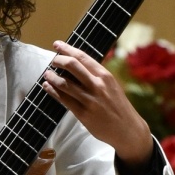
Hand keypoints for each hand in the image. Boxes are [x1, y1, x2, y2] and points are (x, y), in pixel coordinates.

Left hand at [42, 40, 152, 164]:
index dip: (67, 49)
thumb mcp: (112, 86)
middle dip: (58, 60)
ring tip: (47, 74)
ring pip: (65, 83)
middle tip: (52, 60)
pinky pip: (64, 99)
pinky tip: (47, 87)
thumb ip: (97, 76)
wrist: (127, 129)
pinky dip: (53, 91)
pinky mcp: (83, 114)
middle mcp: (97, 85)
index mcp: (105, 76)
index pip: (83, 57)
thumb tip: (78, 66)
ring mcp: (89, 100)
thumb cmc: (118, 107)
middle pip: (72, 66)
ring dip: (52, 77)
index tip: (57, 45)